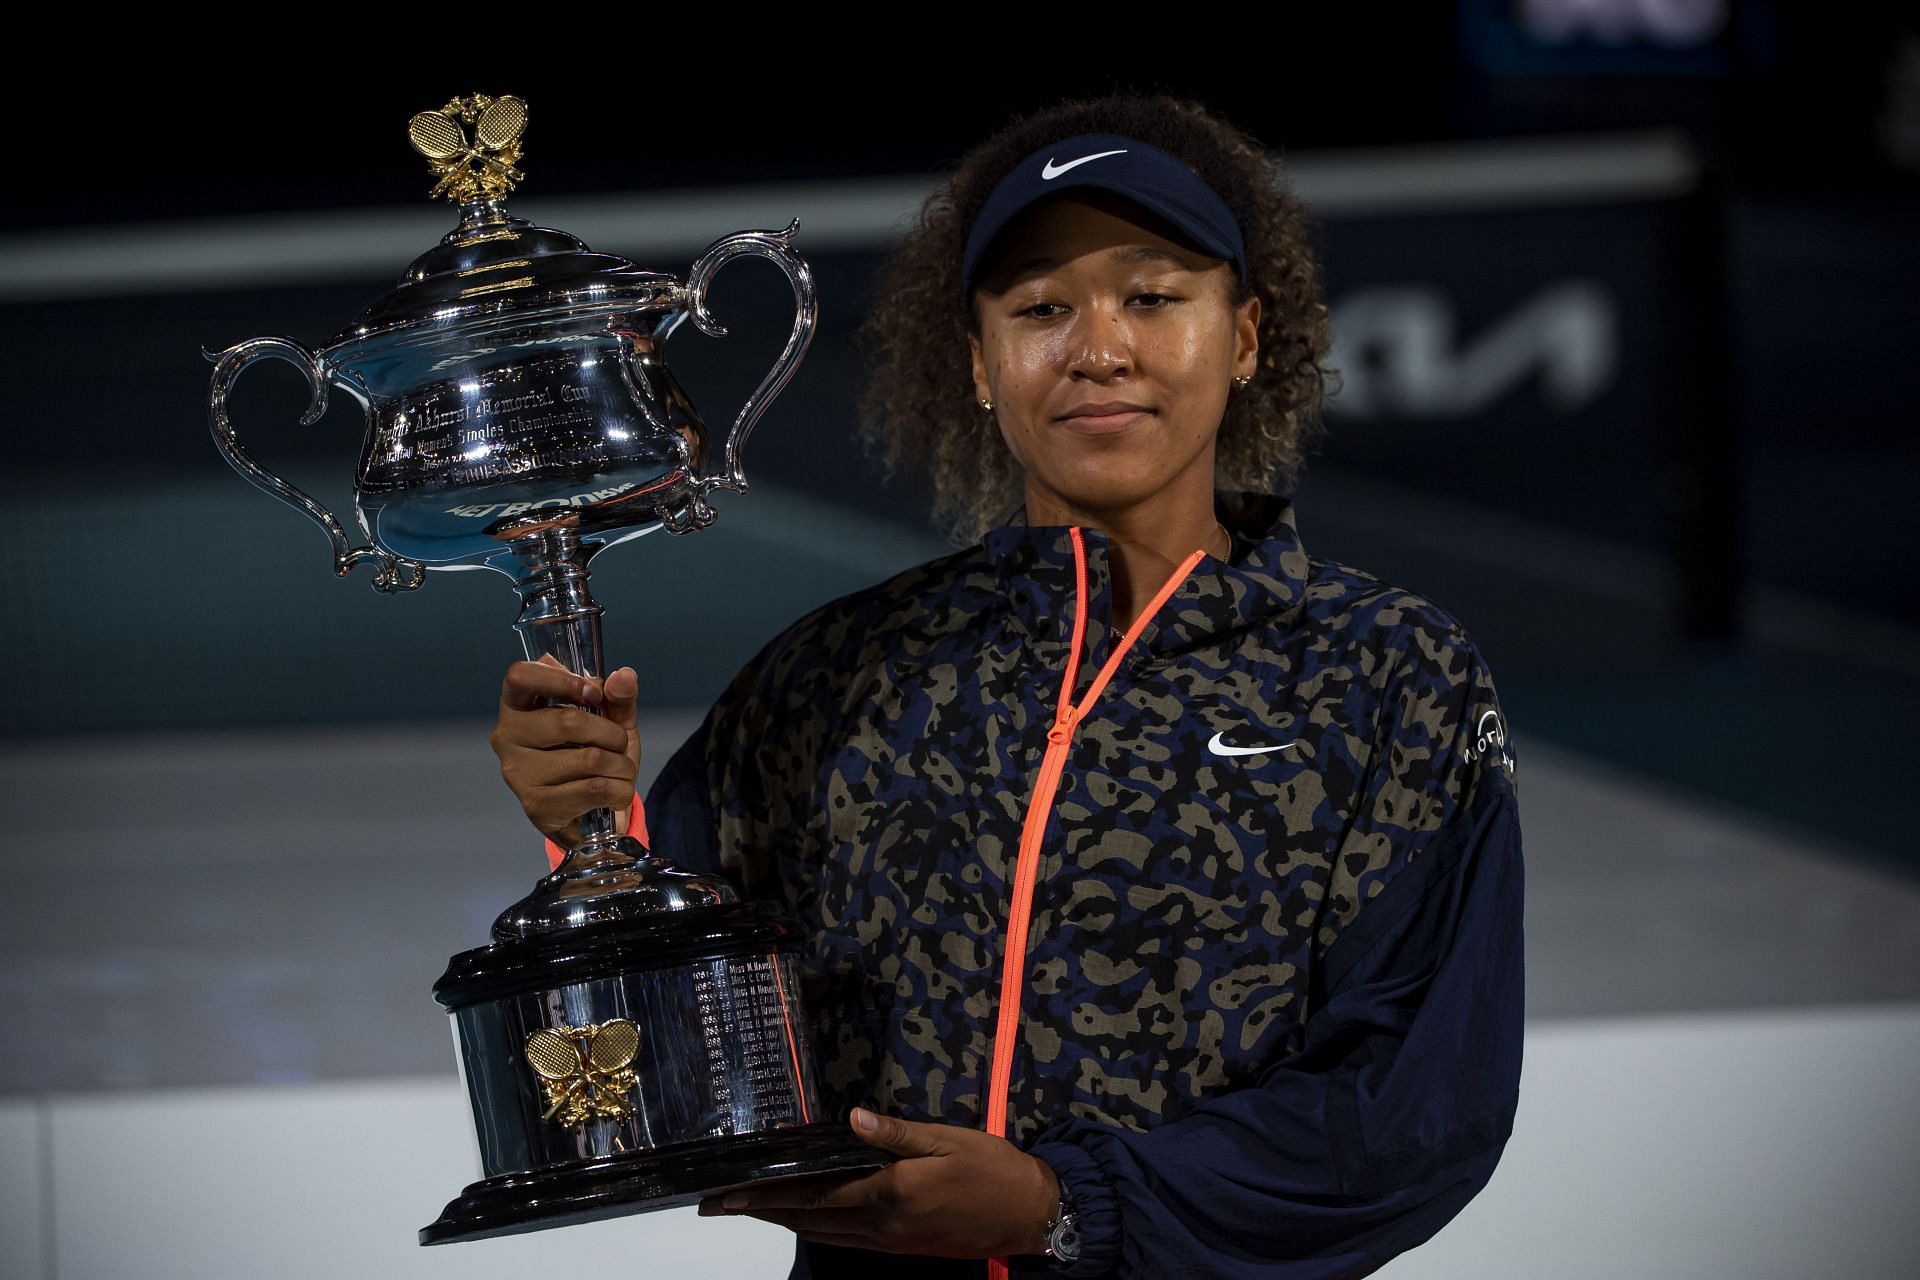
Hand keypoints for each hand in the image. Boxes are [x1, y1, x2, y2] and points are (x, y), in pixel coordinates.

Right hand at [490, 655, 640, 847]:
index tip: (594, 693)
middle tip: (619, 742)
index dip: (562, 681)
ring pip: (589, 759)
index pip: (520, 677)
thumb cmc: (594, 754)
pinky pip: (594, 789)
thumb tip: (624, 676)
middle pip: (568, 722)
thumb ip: (618, 697)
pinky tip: (614, 793)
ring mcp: (518, 773)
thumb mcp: (610, 720)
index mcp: (517, 705)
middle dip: (611, 733)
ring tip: (620, 771)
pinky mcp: (536, 805)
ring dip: (621, 765)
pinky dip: (619, 790)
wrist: (591, 814)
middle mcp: (507, 737)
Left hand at [696, 1108, 1059, 1258]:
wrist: (1030, 1215)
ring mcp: (889, 1241)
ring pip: (822, 1234)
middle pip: (808, 1219)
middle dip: (761, 1212)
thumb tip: (851, 1119)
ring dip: (782, 1222)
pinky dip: (814, 1229)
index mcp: (890, 1193)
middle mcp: (881, 1224)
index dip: (767, 1195)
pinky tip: (803, 1220)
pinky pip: (844, 1240)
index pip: (814, 1194)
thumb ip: (896, 1133)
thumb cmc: (992, 1169)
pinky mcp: (900, 1247)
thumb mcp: (948, 1141)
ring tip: (749, 1210)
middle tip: (719, 1205)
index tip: (728, 1192)